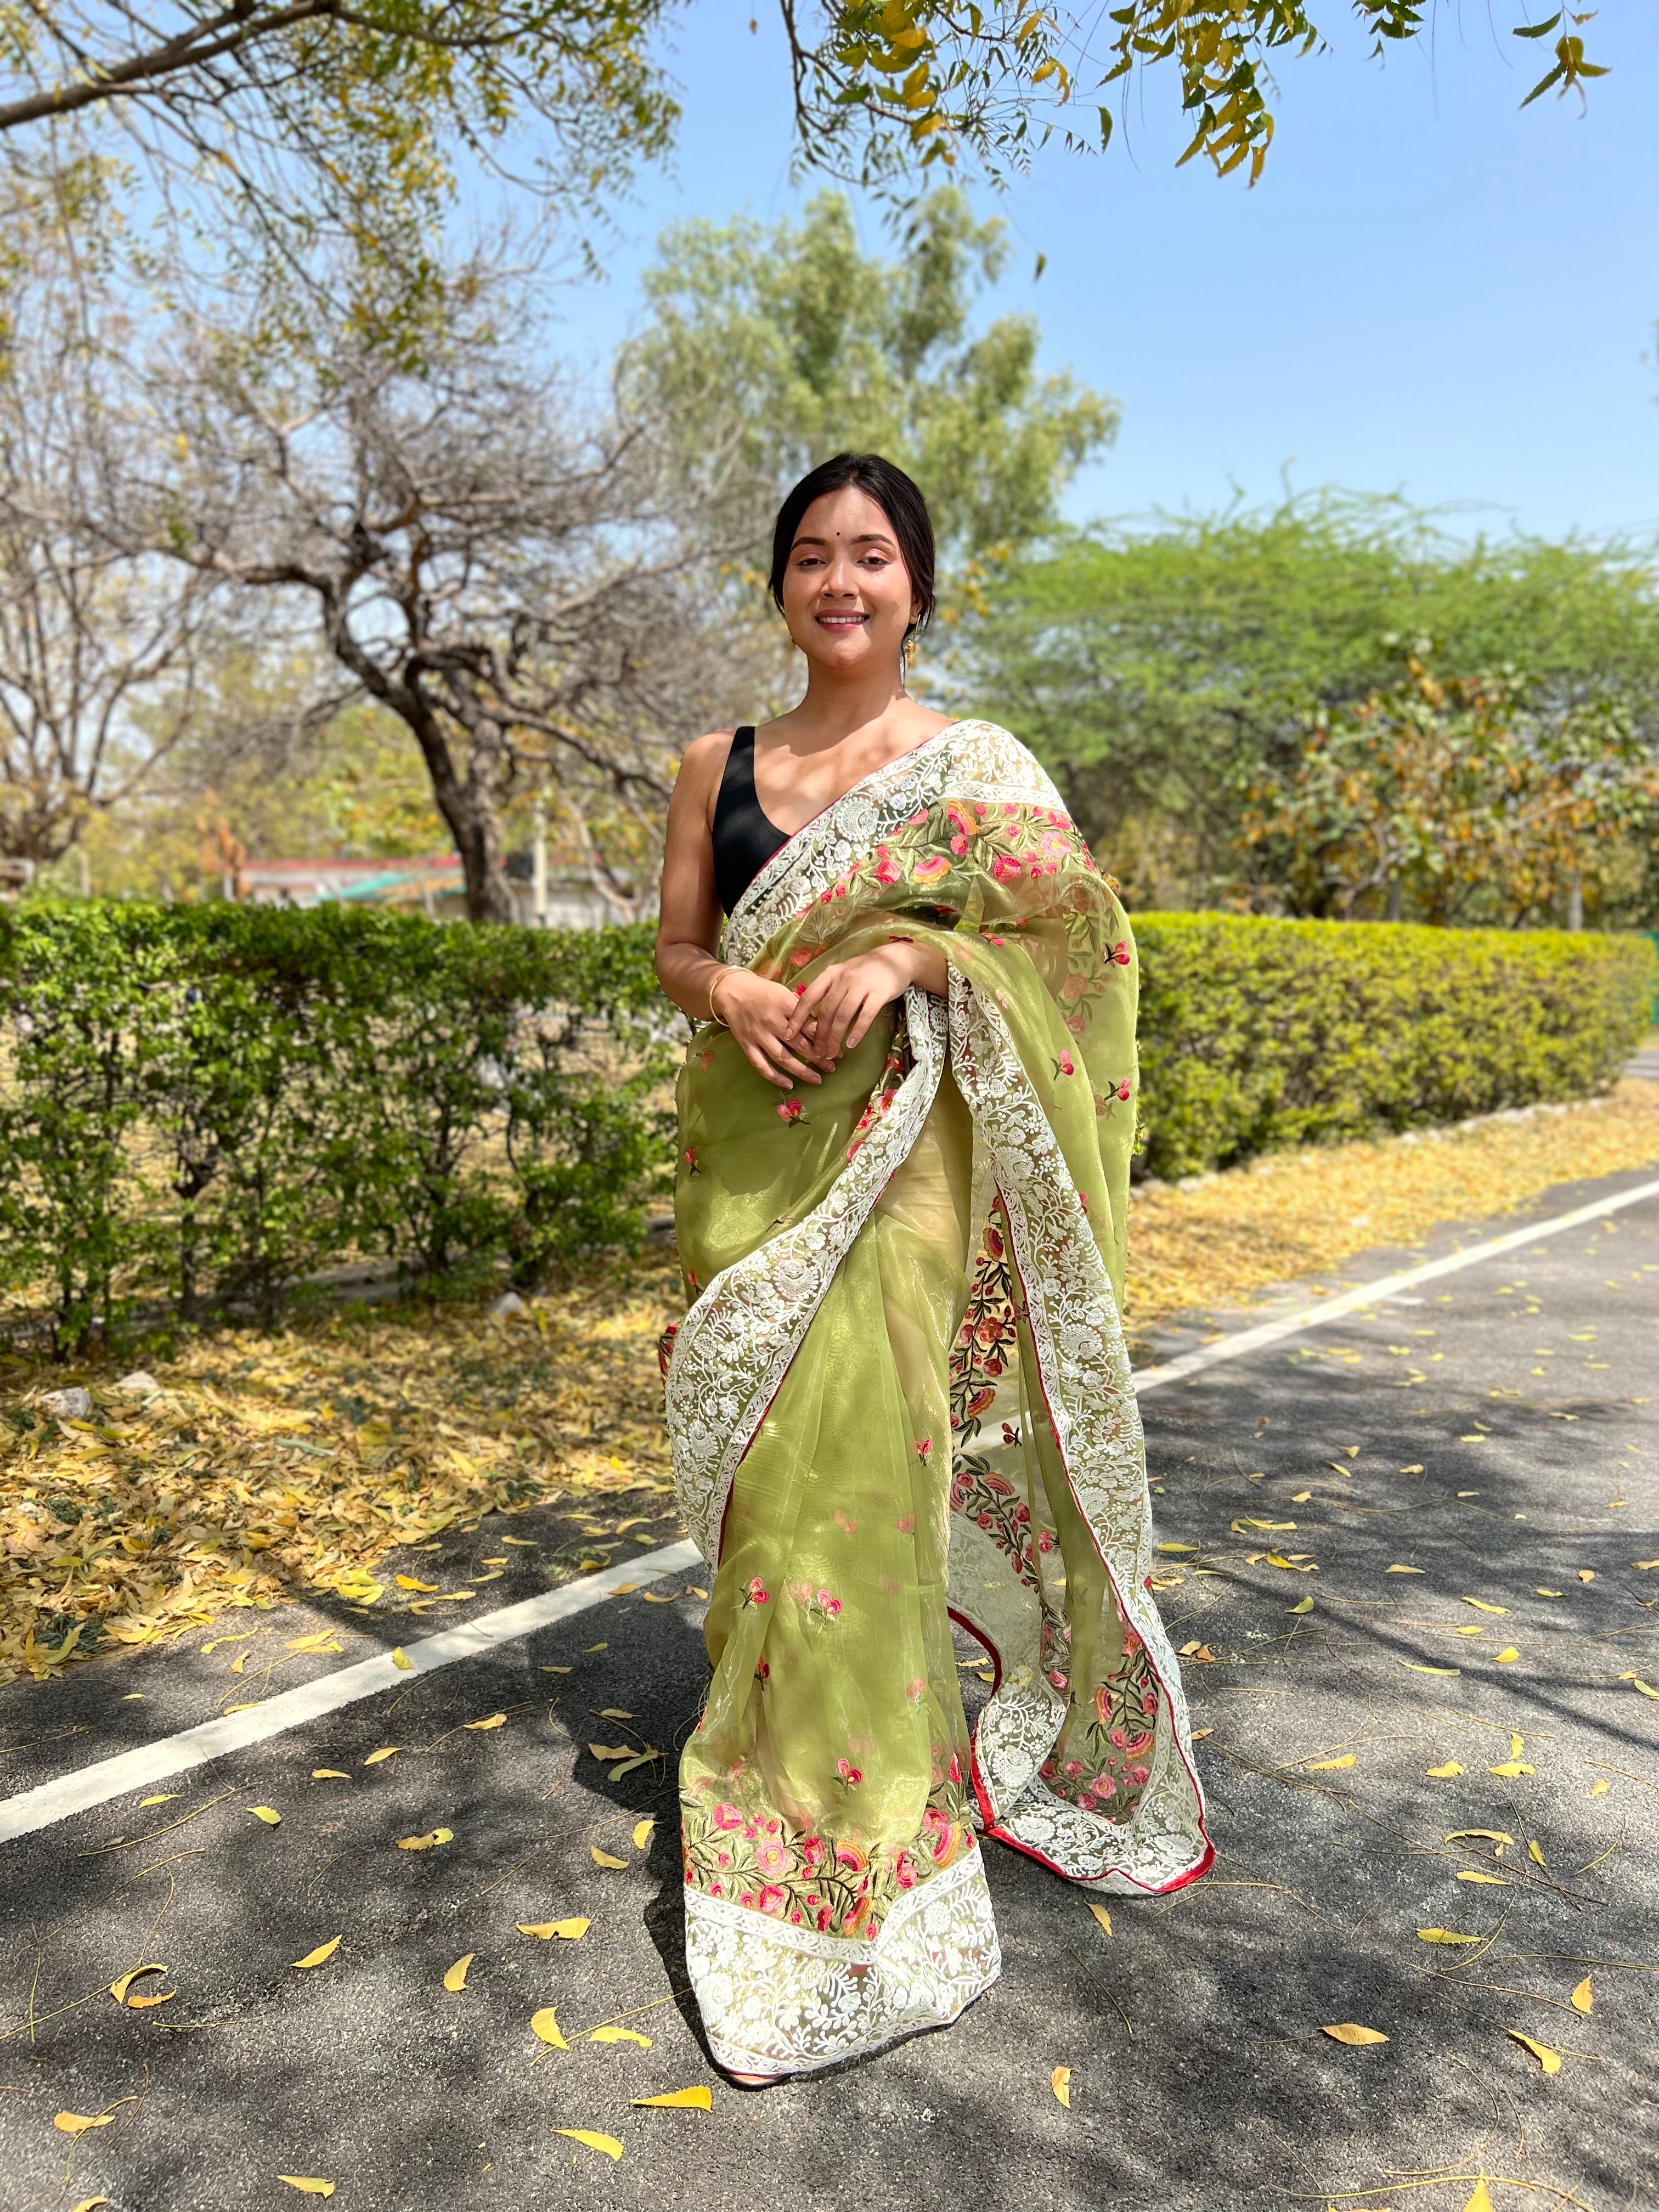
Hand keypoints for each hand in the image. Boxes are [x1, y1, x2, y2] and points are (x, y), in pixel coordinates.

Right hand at [715, 969, 824, 1090]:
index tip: (837, 1050)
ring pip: (782, 1058)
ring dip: (801, 1071)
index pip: (809, 1026)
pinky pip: (761, 1065)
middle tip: (831, 1067)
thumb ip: (801, 1008)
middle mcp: (772, 1022)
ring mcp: (758, 1035)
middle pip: (799, 1044)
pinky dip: (775, 1077)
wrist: (732, 990)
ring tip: (817, 1079)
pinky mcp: (747, 1045)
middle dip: (818, 1058)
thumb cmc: (763, 990)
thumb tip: (822, 1024)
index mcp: (784, 1005)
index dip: (825, 1040)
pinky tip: (789, 1084)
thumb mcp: (784, 992)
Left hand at [781, 942, 939, 1069]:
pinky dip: (857, 1032)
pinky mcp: (879, 993)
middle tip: (816, 1053)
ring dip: (835, 1037)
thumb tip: (810, 1015)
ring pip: (843, 1016)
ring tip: (831, 1053)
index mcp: (830, 974)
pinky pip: (865, 1016)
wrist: (897, 958)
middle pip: (826, 1011)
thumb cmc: (866, 970)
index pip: (808, 997)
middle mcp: (843, 979)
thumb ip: (828, 990)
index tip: (788, 1034)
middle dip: (819, 1035)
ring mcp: (861, 985)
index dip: (797, 1017)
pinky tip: (851, 1044)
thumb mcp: (843, 974)